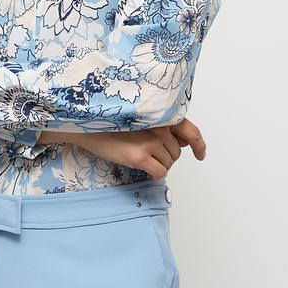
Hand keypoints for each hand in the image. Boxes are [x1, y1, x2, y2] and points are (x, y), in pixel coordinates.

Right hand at [37, 117, 205, 180]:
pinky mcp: (139, 156)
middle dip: (166, 155)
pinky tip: (143, 166)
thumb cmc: (111, 120)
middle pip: (176, 152)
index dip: (199, 145)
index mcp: (161, 114)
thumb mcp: (141, 117)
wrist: (87, 125)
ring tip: (141, 155)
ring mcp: (150, 141)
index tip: (201, 154)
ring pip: (169, 163)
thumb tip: (183, 142)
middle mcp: (159, 126)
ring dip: (159, 164)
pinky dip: (155, 173)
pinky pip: (160, 172)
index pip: (191, 131)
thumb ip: (164, 126)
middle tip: (149, 152)